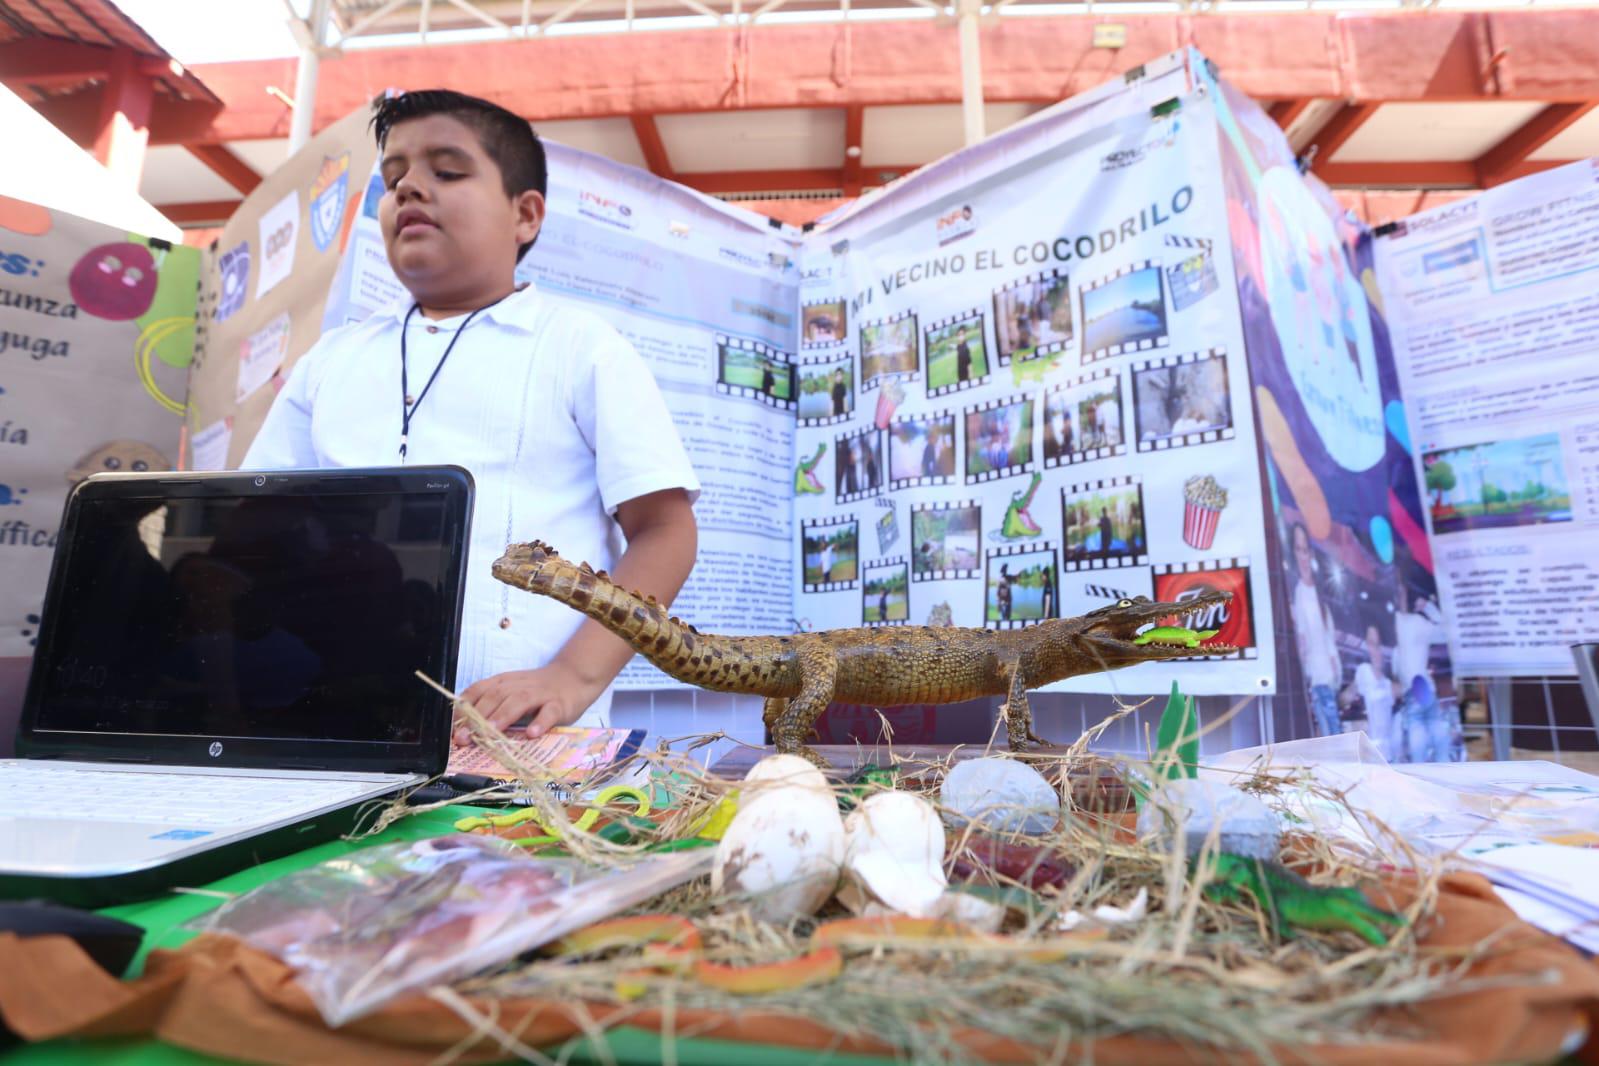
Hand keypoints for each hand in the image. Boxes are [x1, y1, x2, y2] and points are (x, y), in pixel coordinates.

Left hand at [454, 663, 603, 746]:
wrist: (573, 678)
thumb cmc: (536, 691)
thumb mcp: (510, 692)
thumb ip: (490, 707)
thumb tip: (462, 731)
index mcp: (503, 683)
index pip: (477, 691)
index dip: (462, 709)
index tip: (450, 729)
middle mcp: (518, 686)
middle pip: (495, 696)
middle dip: (477, 718)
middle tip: (464, 738)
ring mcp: (540, 694)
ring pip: (519, 701)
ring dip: (503, 717)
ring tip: (492, 733)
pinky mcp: (559, 704)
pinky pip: (549, 712)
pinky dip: (540, 722)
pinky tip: (532, 734)